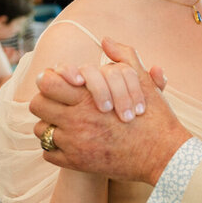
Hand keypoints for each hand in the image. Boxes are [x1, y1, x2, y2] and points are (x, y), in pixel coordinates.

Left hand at [31, 39, 184, 184]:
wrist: (163, 155)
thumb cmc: (154, 117)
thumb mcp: (142, 81)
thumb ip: (124, 56)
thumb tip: (106, 39)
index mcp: (89, 97)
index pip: (48, 84)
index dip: (49, 81)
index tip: (56, 84)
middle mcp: (77, 120)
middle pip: (38, 105)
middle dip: (45, 102)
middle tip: (56, 104)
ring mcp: (75, 143)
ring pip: (41, 131)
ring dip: (49, 125)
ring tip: (63, 124)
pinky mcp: (77, 163)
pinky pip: (48, 153)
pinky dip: (55, 148)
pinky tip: (70, 143)